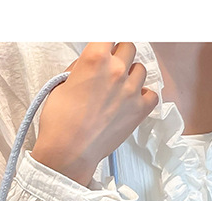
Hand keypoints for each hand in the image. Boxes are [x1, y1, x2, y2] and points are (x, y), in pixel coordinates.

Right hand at [31, 42, 159, 184]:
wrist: (68, 153)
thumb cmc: (60, 123)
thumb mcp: (62, 85)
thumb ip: (80, 68)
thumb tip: (89, 65)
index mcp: (94, 58)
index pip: (109, 35)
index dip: (106, 43)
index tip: (106, 48)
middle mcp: (116, 69)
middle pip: (128, 47)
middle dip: (120, 55)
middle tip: (111, 68)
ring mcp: (131, 90)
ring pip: (141, 69)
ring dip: (132, 75)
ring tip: (120, 88)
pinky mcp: (140, 110)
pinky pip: (152, 94)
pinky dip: (144, 96)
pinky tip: (133, 101)